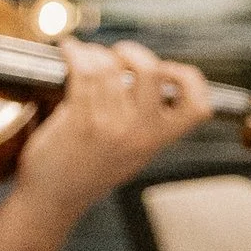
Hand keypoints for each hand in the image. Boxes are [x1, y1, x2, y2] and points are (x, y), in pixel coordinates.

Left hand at [0, 43, 216, 250]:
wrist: (53, 199)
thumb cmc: (89, 171)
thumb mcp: (132, 153)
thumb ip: (146, 123)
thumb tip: (151, 77)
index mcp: (157, 140)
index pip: (197, 107)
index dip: (190, 80)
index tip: (169, 70)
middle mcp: (139, 132)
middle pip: (152, 70)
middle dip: (133, 52)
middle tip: (117, 57)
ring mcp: (111, 125)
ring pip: (111, 66)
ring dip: (95, 52)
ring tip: (85, 55)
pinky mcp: (80, 119)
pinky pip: (83, 70)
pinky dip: (74, 52)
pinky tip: (68, 50)